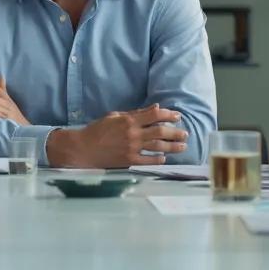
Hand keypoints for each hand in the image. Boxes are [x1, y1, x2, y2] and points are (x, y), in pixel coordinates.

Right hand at [51, 104, 187, 166]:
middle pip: (160, 131)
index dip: (168, 115)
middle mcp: (133, 133)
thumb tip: (156, 108)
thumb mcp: (115, 116)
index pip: (154, 115)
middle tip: (185, 133)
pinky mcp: (129, 161)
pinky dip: (158, 159)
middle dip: (175, 132)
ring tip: (182, 146)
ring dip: (172, 146)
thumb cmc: (97, 130)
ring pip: (158, 146)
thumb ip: (136, 113)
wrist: (83, 149)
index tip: (177, 116)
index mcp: (129, 120)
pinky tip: (165, 158)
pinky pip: (148, 160)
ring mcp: (131, 148)